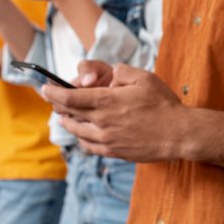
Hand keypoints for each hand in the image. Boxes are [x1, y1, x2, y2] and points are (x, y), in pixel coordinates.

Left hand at [42, 64, 188, 161]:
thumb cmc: (164, 104)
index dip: (53, 93)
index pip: (69, 98)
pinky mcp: (114, 152)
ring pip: (76, 132)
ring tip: (65, 117)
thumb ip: (122, 71)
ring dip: (68, 122)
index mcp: (107, 101)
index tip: (45, 89)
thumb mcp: (145, 78)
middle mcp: (102, 122)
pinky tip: (83, 134)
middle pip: (69, 115)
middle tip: (53, 101)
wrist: (179, 134)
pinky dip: (81, 138)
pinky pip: (89, 146)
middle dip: (57, 106)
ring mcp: (106, 140)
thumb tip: (110, 74)